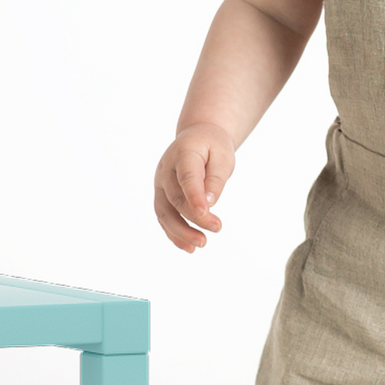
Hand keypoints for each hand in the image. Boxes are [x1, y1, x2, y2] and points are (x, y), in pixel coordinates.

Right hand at [154, 124, 235, 249]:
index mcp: (183, 154)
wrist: (197, 137)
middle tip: (218, 227)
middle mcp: (166, 170)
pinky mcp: (161, 196)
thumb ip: (216, 178)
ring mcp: (160, 184)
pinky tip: (189, 247)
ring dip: (181, 231)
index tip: (206, 213)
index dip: (194, 196)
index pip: (187, 177)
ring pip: (165, 212)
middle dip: (195, 217)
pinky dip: (174, 234)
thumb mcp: (223, 155)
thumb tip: (210, 203)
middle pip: (176, 198)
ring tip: (201, 244)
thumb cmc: (212, 146)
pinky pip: (164, 218)